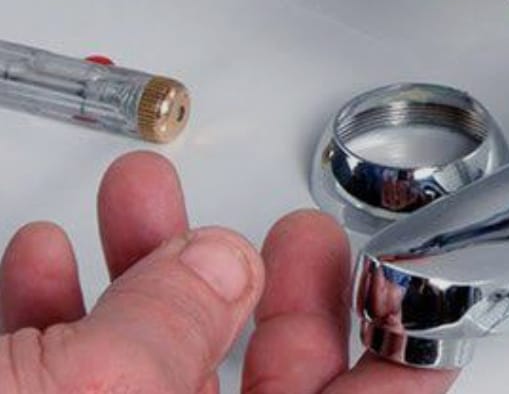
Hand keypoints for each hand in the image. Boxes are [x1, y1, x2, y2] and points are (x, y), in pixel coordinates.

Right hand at [0, 152, 457, 393]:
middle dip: (267, 306)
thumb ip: (163, 336)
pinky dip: (51, 326)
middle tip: (285, 240)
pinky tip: (37, 264)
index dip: (390, 364)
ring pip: (147, 388)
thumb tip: (222, 270)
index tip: (401, 296)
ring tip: (140, 204)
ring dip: (146, 287)